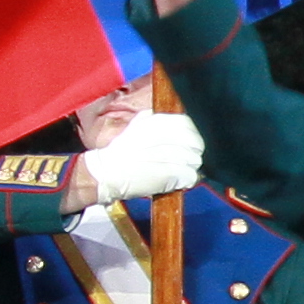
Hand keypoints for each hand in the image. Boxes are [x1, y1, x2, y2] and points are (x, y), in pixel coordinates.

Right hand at [77, 110, 203, 206]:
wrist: (106, 172)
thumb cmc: (121, 153)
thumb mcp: (137, 126)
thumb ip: (156, 121)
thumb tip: (178, 124)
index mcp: (159, 121)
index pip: (189, 124)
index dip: (190, 137)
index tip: (185, 146)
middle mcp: (168, 134)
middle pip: (197, 144)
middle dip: (192, 154)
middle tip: (180, 162)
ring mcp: (172, 153)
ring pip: (195, 161)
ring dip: (188, 169)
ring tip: (174, 173)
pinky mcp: (172, 173)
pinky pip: (191, 176)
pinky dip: (186, 181)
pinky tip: (174, 182)